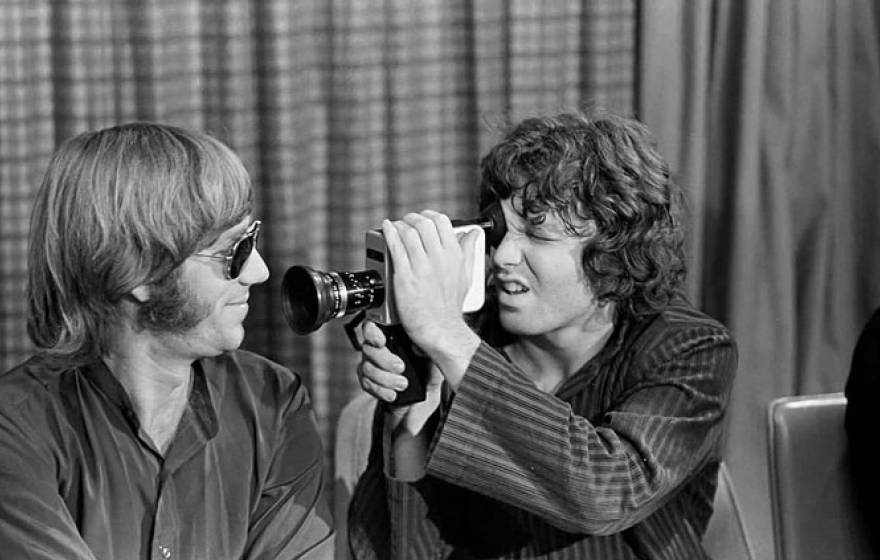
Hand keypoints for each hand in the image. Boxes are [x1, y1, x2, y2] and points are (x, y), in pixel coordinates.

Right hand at [357, 319, 441, 429]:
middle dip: (384, 360)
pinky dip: (380, 390)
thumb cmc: (429, 374)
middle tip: (401, 368)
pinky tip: (393, 393)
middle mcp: (381, 349)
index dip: (373, 332)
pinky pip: (366, 384)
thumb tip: (416, 346)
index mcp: (395, 336)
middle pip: (369, 348)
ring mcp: (373, 365)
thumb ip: (426, 349)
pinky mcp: (370, 381)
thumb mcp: (434, 359)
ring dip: (385, 378)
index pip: (374, 326)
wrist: (424, 398)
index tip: (381, 342)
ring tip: (403, 384)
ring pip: (367, 367)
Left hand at [381, 210, 481, 387]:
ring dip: (400, 225)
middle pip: (424, 223)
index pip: (442, 222)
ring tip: (396, 228)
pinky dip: (389, 233)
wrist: (440, 329)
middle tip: (407, 223)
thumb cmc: (451, 307)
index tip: (422, 219)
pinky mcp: (405, 276)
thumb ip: (469, 251)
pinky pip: (396, 247)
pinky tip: (386, 228)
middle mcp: (439, 258)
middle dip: (412, 218)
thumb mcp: (466, 276)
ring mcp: (421, 266)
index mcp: (454, 256)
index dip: (429, 216)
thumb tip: (474, 233)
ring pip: (409, 232)